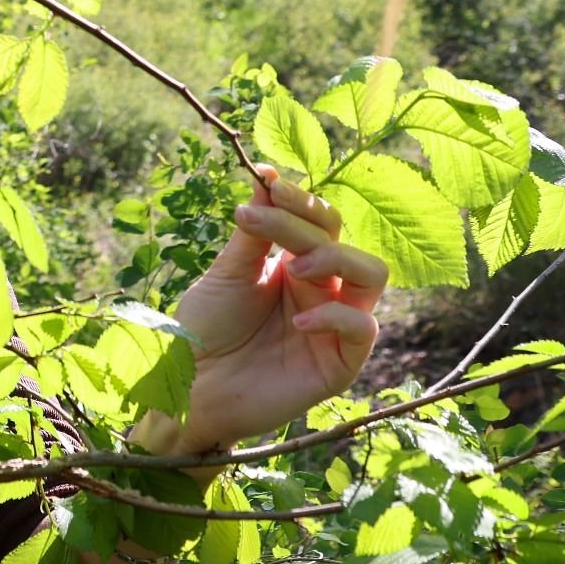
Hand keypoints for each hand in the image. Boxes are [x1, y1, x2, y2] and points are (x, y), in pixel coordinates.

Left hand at [157, 164, 387, 453]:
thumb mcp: (227, 274)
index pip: (317, 219)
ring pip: (373, 274)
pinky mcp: (340, 363)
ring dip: (337, 259)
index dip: (299, 198)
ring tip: (295, 268)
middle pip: (341, 238)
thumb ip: (254, 232)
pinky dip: (337, 315)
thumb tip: (266, 176)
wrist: (191, 387)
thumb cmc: (204, 329)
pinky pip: (364, 328)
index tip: (267, 181)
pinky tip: (298, 320)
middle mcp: (321, 288)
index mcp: (294, 263)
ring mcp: (334, 324)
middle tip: (262, 222)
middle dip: (306, 222)